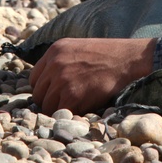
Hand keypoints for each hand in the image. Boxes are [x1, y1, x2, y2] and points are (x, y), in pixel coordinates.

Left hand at [29, 37, 156, 113]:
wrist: (128, 59)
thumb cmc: (107, 56)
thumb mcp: (78, 48)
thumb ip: (60, 61)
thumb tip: (48, 83)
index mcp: (54, 51)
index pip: (34, 78)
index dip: (44, 89)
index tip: (54, 94)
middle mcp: (54, 64)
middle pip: (38, 94)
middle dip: (49, 101)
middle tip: (66, 103)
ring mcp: (62, 80)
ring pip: (47, 106)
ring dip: (60, 110)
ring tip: (77, 105)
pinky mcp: (72, 95)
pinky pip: (61, 113)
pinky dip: (71, 114)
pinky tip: (84, 107)